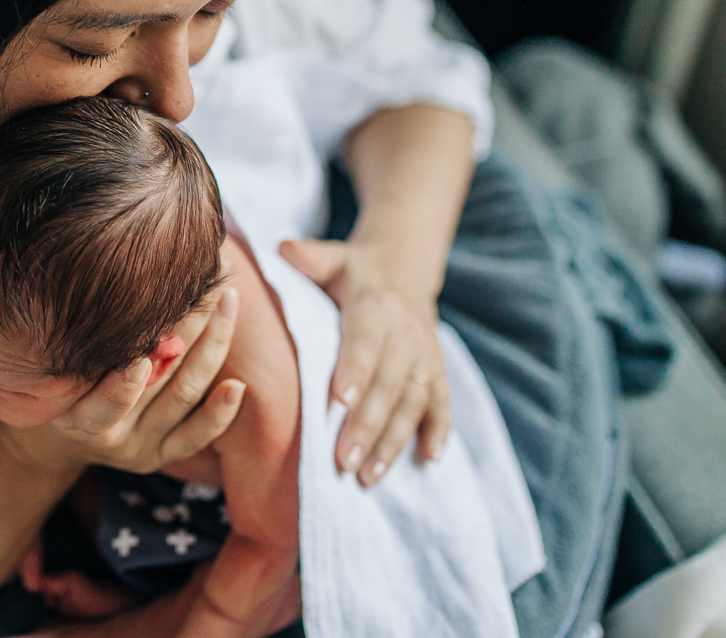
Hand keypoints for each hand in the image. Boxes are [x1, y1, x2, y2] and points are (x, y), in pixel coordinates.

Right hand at [0, 285, 244, 476]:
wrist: (65, 430)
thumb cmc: (60, 381)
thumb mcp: (57, 370)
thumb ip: (84, 346)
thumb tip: (116, 281)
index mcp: (75, 419)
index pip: (101, 406)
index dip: (122, 387)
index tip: (142, 355)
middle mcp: (111, 437)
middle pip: (158, 384)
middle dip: (186, 329)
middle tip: (205, 281)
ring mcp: (142, 447)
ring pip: (184, 394)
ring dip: (212, 345)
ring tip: (227, 300)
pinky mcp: (165, 454)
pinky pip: (197, 436)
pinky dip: (220, 412)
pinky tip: (237, 386)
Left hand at [279, 238, 448, 485]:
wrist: (403, 269)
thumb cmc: (352, 271)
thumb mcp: (332, 257)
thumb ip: (308, 257)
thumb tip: (284, 249)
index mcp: (375, 304)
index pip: (366, 339)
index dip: (356, 368)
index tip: (340, 400)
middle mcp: (406, 332)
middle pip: (388, 383)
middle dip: (367, 425)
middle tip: (343, 461)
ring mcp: (424, 355)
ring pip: (413, 402)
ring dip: (394, 441)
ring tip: (369, 476)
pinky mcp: (436, 372)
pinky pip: (441, 404)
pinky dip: (438, 432)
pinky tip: (428, 461)